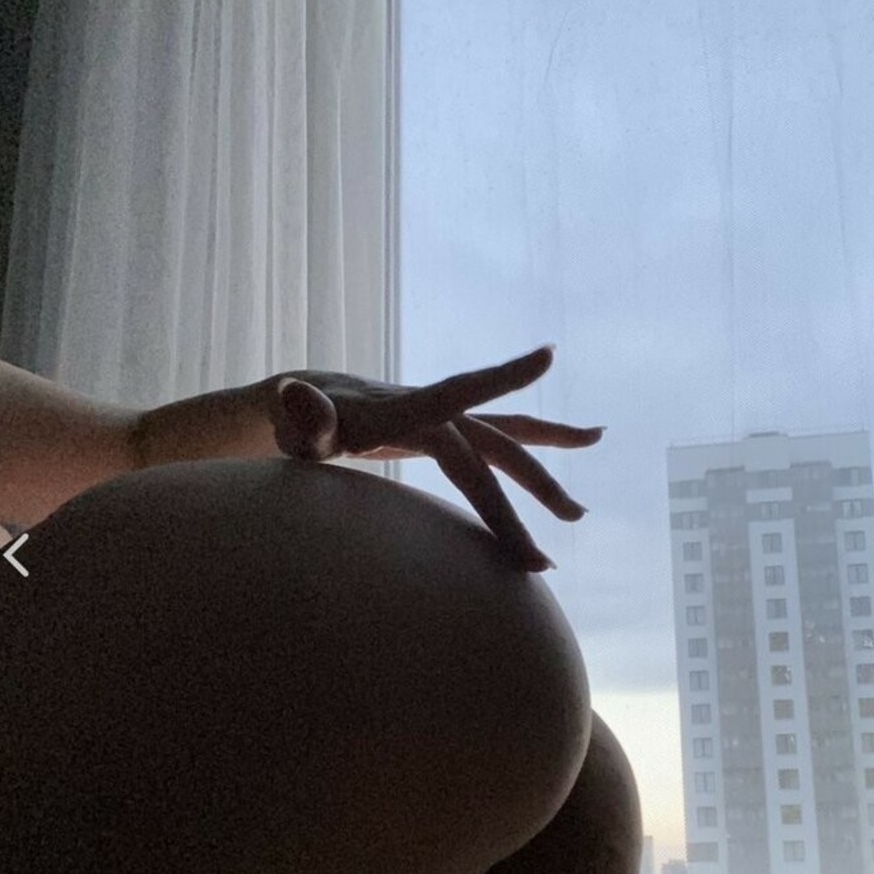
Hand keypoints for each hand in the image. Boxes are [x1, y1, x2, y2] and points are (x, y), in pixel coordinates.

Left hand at [270, 345, 603, 571]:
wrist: (310, 406)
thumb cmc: (302, 423)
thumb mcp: (298, 427)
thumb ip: (304, 417)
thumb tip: (293, 393)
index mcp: (407, 409)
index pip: (458, 393)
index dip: (501, 378)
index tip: (548, 354)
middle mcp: (437, 412)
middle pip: (495, 448)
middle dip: (533, 488)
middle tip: (574, 519)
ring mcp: (448, 423)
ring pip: (508, 444)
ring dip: (546, 475)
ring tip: (581, 513)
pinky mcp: (451, 435)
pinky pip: (499, 446)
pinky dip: (536, 450)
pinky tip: (573, 456)